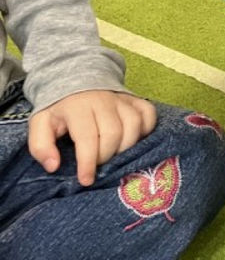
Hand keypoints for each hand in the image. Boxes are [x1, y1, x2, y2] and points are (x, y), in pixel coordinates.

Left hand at [28, 91, 156, 185]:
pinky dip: (145, 130)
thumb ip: (41, 147)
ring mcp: (123, 98)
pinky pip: (149, 114)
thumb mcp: (40, 125)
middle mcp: (104, 100)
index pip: (87, 137)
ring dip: (127, 146)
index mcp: (78, 107)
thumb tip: (54, 166)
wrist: (76, 79)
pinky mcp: (136, 99)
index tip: (86, 180)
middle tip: (98, 164)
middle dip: (106, 156)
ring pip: (134, 124)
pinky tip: (133, 139)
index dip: (88, 162)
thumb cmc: (59, 109)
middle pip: (114, 133)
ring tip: (114, 155)